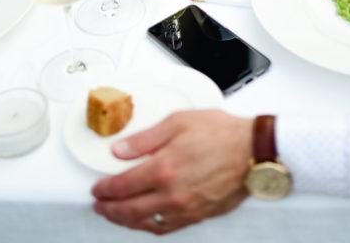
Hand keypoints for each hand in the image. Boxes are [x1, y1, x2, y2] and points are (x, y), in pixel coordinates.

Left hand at [92, 111, 252, 234]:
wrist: (252, 151)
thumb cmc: (221, 133)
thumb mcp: (179, 121)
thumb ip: (145, 138)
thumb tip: (120, 150)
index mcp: (163, 167)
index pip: (122, 185)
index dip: (105, 188)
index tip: (97, 187)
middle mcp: (171, 193)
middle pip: (128, 209)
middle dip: (108, 208)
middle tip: (99, 204)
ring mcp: (184, 208)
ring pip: (144, 223)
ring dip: (125, 221)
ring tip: (115, 214)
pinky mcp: (197, 215)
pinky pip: (165, 228)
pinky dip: (148, 227)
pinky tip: (144, 221)